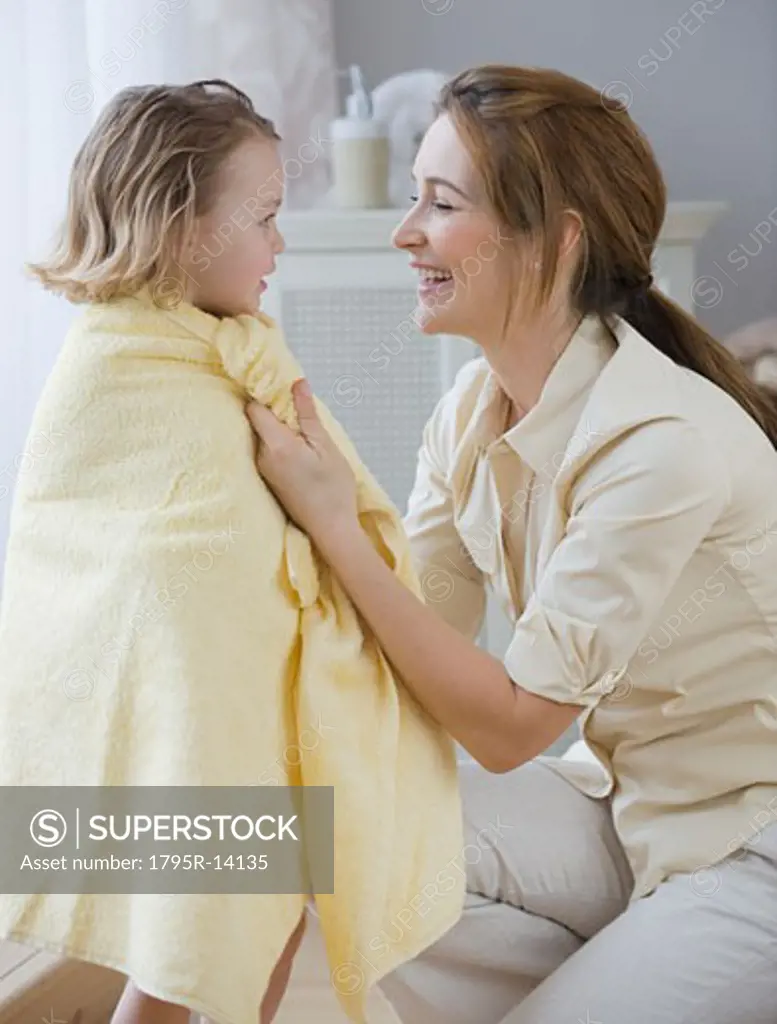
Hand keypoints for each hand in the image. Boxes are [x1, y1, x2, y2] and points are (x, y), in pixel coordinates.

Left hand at [246, 378, 358, 546]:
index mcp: (276, 445)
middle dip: (275, 412)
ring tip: (305, 435)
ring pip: (262, 436)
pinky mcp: (268, 478)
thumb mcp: (326, 446)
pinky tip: (301, 451)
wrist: (331, 528)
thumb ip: (307, 414)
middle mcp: (262, 457)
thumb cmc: (333, 488)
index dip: (265, 395)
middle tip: (300, 412)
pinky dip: (280, 444)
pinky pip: (267, 451)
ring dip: (279, 429)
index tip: (282, 390)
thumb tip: (297, 383)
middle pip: (257, 421)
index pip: (254, 408)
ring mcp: (263, 469)